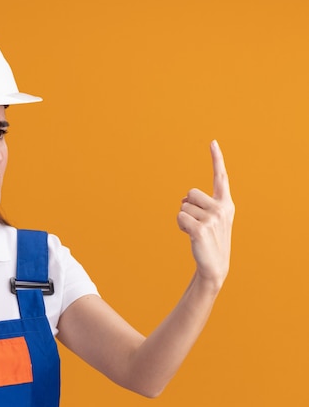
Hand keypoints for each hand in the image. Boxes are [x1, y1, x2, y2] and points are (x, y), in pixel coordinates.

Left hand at [177, 140, 234, 289]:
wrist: (215, 265)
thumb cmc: (210, 240)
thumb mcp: (211, 220)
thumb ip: (201, 205)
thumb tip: (184, 200)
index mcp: (226, 203)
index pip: (221, 177)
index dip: (216, 159)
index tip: (212, 142)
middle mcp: (222, 208)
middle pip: (190, 193)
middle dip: (187, 206)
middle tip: (197, 223)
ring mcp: (213, 218)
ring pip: (182, 207)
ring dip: (183, 219)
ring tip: (195, 231)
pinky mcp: (201, 229)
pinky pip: (179, 218)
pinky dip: (180, 226)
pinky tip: (190, 236)